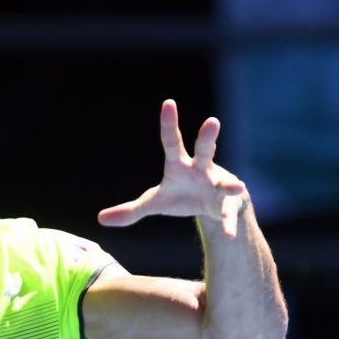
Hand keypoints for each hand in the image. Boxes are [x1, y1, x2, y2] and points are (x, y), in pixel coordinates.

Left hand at [97, 99, 246, 237]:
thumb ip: (130, 211)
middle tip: (212, 121)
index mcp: (179, 166)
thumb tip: (100, 219)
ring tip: (238, 186)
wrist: (211, 208)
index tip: (168, 103)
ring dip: (230, 184)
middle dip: (208, 137)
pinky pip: (228, 213)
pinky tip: (230, 235)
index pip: (172, 142)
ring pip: (225, 181)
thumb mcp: (154, 204)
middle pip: (204, 150)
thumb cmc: (181, 197)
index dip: (169, 123)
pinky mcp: (228, 203)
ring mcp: (218, 184)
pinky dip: (229, 223)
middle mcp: (202, 169)